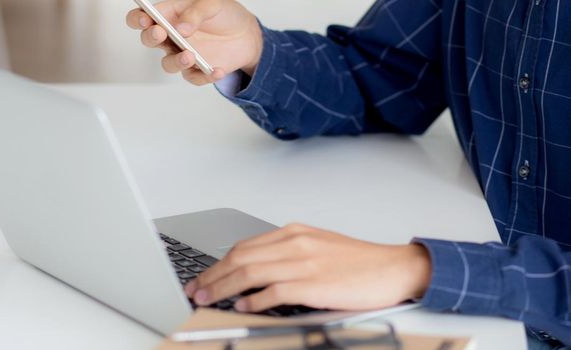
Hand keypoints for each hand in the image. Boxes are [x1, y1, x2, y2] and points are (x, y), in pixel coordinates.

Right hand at [125, 0, 262, 84]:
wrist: (246, 34)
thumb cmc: (223, 14)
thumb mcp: (213, 4)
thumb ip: (195, 13)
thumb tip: (181, 28)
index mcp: (169, 16)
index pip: (142, 17)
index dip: (138, 19)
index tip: (145, 20)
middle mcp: (171, 37)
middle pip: (149, 40)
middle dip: (151, 38)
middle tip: (161, 34)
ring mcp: (181, 54)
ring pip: (168, 64)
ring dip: (176, 61)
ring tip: (190, 56)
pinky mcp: (196, 70)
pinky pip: (193, 77)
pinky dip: (205, 76)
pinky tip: (216, 70)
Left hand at [184, 223, 431, 311]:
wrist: (395, 269)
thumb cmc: (359, 263)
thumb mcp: (317, 247)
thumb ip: (287, 254)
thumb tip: (255, 273)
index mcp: (294, 233)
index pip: (244, 246)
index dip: (218, 263)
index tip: (203, 277)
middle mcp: (296, 243)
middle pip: (241, 258)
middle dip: (213, 276)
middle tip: (196, 290)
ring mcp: (305, 263)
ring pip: (251, 272)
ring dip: (224, 287)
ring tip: (209, 299)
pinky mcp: (316, 284)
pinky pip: (276, 291)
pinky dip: (255, 299)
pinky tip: (243, 306)